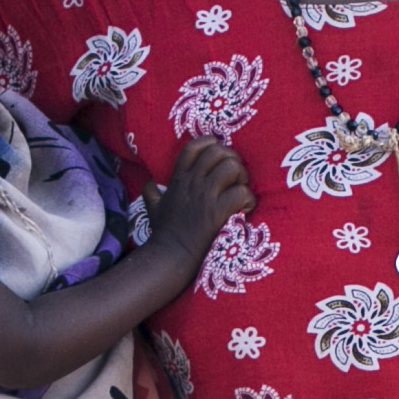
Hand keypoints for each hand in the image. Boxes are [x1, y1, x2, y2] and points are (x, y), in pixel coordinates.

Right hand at [147, 138, 254, 254]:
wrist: (171, 255)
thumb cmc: (164, 233)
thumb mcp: (152, 207)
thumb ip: (150, 191)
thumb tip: (149, 182)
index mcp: (179, 179)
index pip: (193, 147)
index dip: (210, 143)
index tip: (219, 152)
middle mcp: (192, 183)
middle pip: (218, 152)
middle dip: (232, 160)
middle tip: (236, 177)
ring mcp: (205, 196)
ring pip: (232, 167)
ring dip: (243, 177)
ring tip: (241, 190)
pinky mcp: (218, 212)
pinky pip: (241, 193)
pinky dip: (249, 199)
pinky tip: (246, 209)